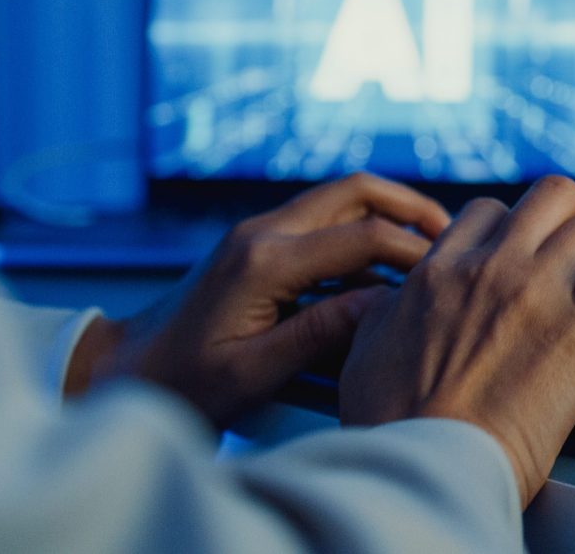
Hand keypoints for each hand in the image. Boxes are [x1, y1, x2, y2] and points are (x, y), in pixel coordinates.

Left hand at [65, 173, 450, 426]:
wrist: (122, 373)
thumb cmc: (182, 385)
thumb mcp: (253, 373)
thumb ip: (321, 334)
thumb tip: (385, 302)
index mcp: (263, 262)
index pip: (363, 235)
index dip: (414, 251)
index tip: (447, 277)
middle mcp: (260, 233)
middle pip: (355, 190)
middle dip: (410, 207)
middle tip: (452, 235)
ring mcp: (255, 234)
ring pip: (340, 199)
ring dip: (387, 215)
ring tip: (429, 251)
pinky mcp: (254, 246)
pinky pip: (321, 223)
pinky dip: (361, 235)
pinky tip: (383, 272)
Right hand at [338, 175, 574, 505]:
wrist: (425, 469)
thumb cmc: (391, 429)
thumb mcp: (363, 352)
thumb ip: (381, 314)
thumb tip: (389, 304)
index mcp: (438, 271)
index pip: (489, 211)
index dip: (516, 229)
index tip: (529, 256)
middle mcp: (490, 267)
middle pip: (551, 197)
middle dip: (574, 219)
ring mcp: (537, 290)